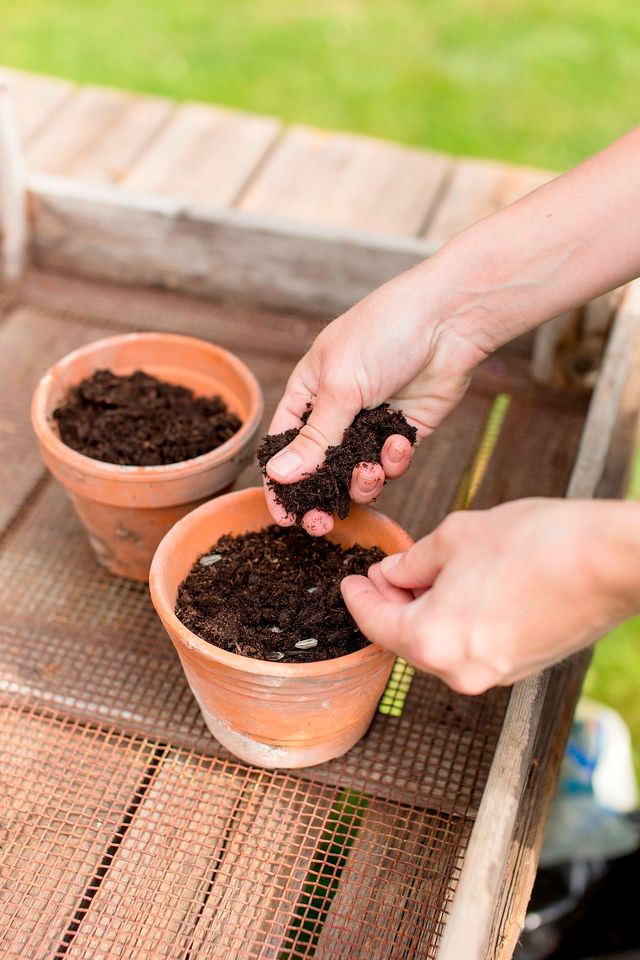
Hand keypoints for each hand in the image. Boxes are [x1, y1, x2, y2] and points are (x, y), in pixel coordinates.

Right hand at [265, 262, 488, 533]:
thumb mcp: (340, 387)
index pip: (284, 445)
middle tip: (322, 522)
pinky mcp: (404, 433)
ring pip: (356, 474)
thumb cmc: (383, 333)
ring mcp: (371, 424)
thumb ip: (314, 437)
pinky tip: (399, 442)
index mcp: (308, 393)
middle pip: (319, 469)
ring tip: (370, 471)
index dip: (281, 482)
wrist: (449, 320)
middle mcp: (337, 412)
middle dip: (320, 497)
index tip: (284, 516)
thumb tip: (277, 475)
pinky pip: (391, 465)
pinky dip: (393, 461)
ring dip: (362, 482)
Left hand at [341, 498, 639, 693]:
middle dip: (394, 603)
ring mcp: (493, 676)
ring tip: (433, 572)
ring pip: (440, 644)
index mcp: (431, 640)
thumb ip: (413, 561)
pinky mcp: (521, 668)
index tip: (351, 580)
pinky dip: (458, 622)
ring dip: (427, 612)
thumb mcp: (455, 537)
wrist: (609, 561)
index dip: (358, 597)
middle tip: (392, 568)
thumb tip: (393, 573)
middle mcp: (458, 672)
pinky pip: (472, 648)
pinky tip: (467, 589)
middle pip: (406, 638)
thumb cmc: (534, 542)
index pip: (375, 623)